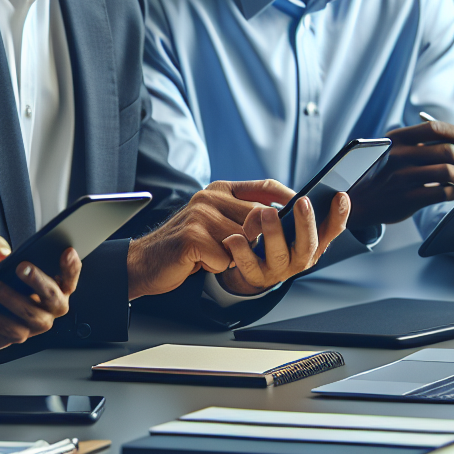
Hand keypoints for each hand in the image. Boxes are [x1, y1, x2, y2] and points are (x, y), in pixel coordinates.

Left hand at [0, 236, 80, 364]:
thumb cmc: (3, 275)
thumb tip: (1, 255)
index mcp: (59, 283)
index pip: (71, 274)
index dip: (71, 265)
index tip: (66, 251)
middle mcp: (55, 306)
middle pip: (52, 295)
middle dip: (37, 280)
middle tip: (20, 267)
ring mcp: (39, 323)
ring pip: (28, 312)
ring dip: (9, 297)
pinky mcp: (19, 335)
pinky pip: (4, 325)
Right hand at [125, 179, 349, 299]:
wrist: (145, 262)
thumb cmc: (186, 246)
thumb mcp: (216, 223)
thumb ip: (242, 216)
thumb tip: (279, 218)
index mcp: (220, 189)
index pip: (264, 187)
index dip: (288, 197)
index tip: (307, 205)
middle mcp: (210, 196)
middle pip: (259, 218)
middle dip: (257, 241)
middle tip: (240, 252)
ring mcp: (201, 215)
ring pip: (243, 241)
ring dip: (234, 257)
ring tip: (214, 257)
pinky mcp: (193, 237)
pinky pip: (225, 258)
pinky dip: (219, 267)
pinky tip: (202, 263)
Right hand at [347, 120, 453, 229]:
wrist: (356, 200)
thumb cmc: (384, 172)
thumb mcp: (393, 150)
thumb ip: (422, 144)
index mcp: (396, 139)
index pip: (435, 128)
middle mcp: (399, 155)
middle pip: (447, 151)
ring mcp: (403, 178)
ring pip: (449, 172)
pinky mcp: (408, 199)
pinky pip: (444, 193)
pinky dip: (453, 192)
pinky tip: (449, 191)